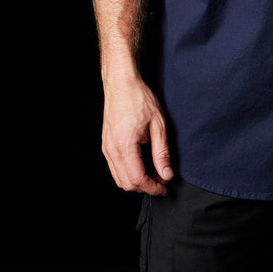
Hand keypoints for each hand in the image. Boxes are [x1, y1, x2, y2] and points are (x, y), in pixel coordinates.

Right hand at [100, 73, 173, 194]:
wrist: (122, 83)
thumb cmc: (140, 99)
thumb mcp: (158, 124)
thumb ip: (162, 152)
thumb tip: (167, 175)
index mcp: (124, 145)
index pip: (137, 179)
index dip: (153, 188)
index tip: (165, 188)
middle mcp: (111, 150)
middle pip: (126, 184)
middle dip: (145, 187)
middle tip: (162, 180)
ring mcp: (106, 148)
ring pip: (119, 179)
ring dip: (136, 182)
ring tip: (154, 173)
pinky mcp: (105, 145)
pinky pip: (115, 168)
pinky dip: (128, 173)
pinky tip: (142, 165)